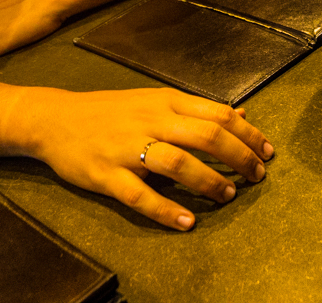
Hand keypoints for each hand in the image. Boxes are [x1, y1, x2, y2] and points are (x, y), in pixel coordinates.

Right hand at [25, 87, 273, 230]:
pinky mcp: (105, 174)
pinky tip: (187, 221)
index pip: (218, 113)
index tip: (267, 151)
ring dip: (209, 181)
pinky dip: (165, 209)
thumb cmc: (110, 111)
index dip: (248, 133)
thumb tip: (241, 114)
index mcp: (166, 101)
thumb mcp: (155, 100)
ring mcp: (127, 147)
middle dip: (240, 157)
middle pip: (206, 135)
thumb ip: (197, 109)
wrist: (54, 119)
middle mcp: (151, 120)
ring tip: (228, 195)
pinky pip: (139, 194)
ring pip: (177, 162)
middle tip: (257, 176)